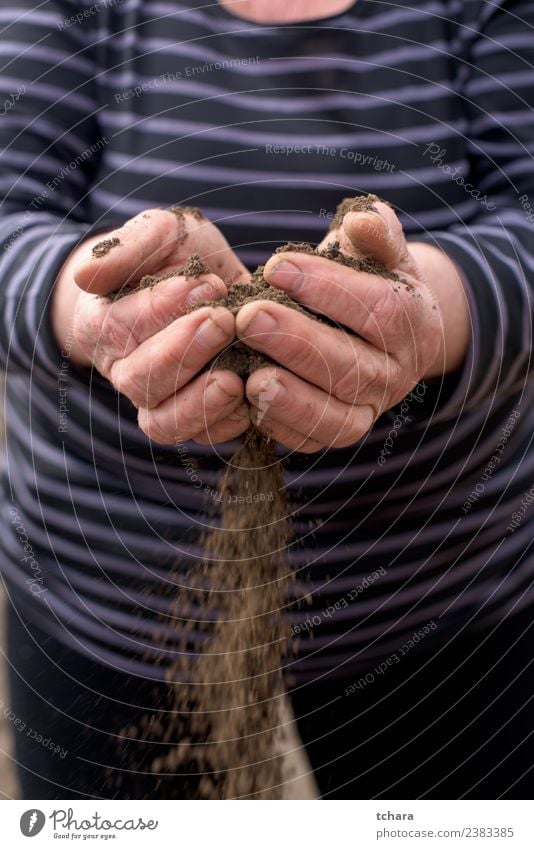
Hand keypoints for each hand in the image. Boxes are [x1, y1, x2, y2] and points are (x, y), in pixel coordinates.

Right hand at [52, 208, 251, 444]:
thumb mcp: (157, 233)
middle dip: (184, 352)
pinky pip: (202, 436)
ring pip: (164, 422)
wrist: (203, 282)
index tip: (204, 285)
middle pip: (140, 380)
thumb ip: (129, 246)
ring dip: (200, 402)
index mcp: (102, 324)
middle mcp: (124, 370)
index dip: (161, 309)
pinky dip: (228, 421)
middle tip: (222, 321)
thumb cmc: (173, 256)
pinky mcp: (195, 418)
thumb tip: (86, 276)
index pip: (119, 326)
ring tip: (234, 378)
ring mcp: (158, 400)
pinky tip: (251, 393)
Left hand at [235, 201, 469, 451]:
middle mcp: (397, 374)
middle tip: (247, 318)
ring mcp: (369, 409)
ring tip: (250, 375)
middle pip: (352, 366)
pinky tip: (247, 402)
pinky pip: (312, 439)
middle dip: (297, 342)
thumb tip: (363, 217)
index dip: (328, 288)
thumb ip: (376, 235)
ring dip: (291, 398)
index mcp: (413, 323)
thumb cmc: (370, 281)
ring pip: (337, 415)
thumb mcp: (381, 253)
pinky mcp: (338, 432)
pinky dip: (280, 425)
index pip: (378, 309)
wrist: (381, 332)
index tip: (275, 266)